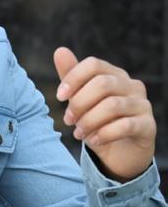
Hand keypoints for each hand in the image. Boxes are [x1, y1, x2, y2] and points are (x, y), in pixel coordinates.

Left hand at [53, 47, 156, 182]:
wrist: (119, 155)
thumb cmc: (98, 124)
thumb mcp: (81, 102)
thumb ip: (72, 78)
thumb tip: (60, 50)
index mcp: (115, 75)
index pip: (94, 65)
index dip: (73, 78)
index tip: (59, 97)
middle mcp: (132, 86)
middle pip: (102, 83)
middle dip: (79, 103)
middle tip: (68, 120)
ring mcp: (143, 105)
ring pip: (112, 105)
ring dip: (89, 121)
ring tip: (78, 133)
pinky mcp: (148, 126)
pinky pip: (126, 125)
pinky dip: (104, 134)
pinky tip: (93, 141)